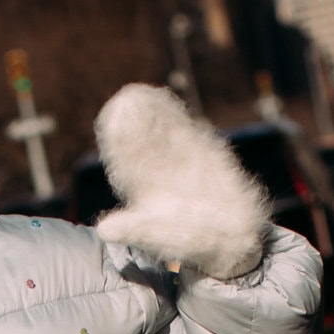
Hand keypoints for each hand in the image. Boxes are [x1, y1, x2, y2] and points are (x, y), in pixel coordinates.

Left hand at [93, 83, 269, 277]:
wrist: (229, 239)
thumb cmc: (188, 239)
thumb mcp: (157, 236)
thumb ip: (134, 229)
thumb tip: (103, 230)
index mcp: (142, 186)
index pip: (125, 158)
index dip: (119, 140)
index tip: (111, 120)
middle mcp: (159, 168)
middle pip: (143, 139)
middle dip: (134, 120)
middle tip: (125, 98)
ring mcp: (181, 159)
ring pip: (164, 131)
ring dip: (154, 113)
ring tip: (140, 94)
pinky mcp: (204, 154)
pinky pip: (188, 132)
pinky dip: (178, 119)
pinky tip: (167, 103)